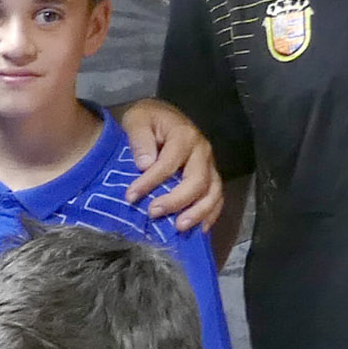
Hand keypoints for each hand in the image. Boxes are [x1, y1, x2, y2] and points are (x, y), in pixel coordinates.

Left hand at [114, 97, 222, 234]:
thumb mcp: (137, 119)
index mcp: (184, 135)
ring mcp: (209, 165)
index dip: (151, 181)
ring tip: (179, 227)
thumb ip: (140, 138)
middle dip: (176, 200)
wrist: (160, 118)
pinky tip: (198, 230)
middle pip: (197, 180)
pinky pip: (217, 198)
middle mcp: (202, 150)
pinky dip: (210, 215)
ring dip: (198, 212)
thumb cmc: (147, 120)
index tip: (130, 197)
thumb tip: (145, 164)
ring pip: (212, 192)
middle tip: (153, 213)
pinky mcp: (210, 177)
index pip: (169, 162)